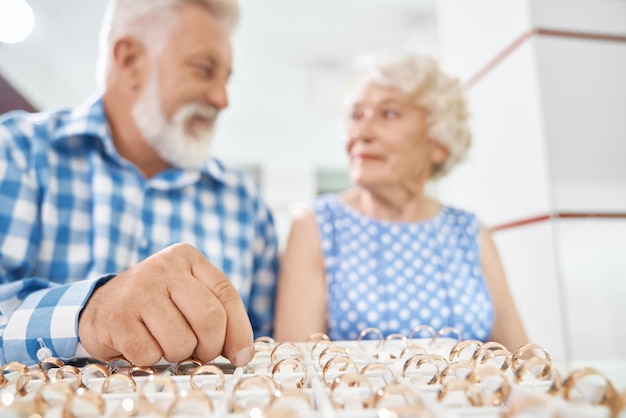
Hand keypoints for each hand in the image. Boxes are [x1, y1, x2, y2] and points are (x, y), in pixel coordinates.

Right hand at [78, 243, 253, 365]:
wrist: (99, 306)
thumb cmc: (156, 304)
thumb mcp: (188, 295)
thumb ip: (218, 315)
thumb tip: (242, 354)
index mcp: (187, 257)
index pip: (226, 293)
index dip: (239, 330)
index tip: (240, 356)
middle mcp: (163, 267)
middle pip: (209, 317)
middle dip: (210, 347)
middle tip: (200, 353)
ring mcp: (137, 290)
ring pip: (181, 341)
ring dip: (178, 354)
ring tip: (165, 343)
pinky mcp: (116, 317)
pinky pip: (149, 353)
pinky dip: (150, 359)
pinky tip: (141, 344)